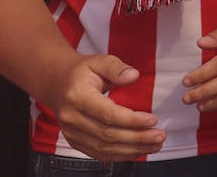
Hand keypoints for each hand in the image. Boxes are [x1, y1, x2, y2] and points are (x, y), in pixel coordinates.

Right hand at [47, 55, 163, 161]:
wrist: (57, 84)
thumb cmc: (82, 72)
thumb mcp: (99, 61)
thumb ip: (117, 68)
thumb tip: (134, 76)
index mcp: (77, 97)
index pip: (107, 114)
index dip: (131, 120)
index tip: (153, 120)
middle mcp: (72, 118)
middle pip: (107, 135)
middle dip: (137, 138)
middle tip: (160, 136)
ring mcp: (72, 133)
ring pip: (104, 148)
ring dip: (132, 149)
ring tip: (155, 144)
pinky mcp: (75, 141)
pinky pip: (99, 153)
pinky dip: (121, 155)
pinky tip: (139, 150)